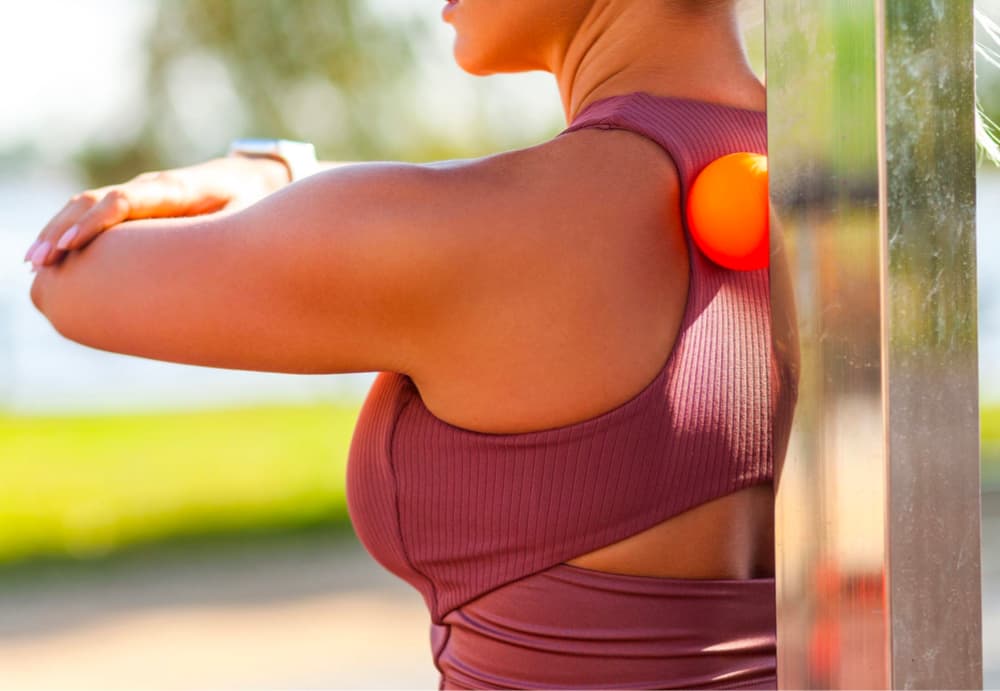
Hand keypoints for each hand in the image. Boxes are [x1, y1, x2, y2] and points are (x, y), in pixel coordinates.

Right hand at [24, 155, 289, 269]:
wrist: (248, 178)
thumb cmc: (249, 202)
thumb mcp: (246, 215)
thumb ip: (230, 231)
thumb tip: (225, 258)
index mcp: (175, 189)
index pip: (125, 200)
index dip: (97, 222)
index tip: (73, 244)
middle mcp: (148, 187)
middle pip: (93, 201)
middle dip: (63, 229)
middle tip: (40, 262)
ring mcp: (137, 192)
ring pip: (85, 204)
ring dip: (57, 231)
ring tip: (34, 263)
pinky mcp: (133, 203)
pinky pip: (91, 211)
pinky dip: (67, 229)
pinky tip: (50, 255)